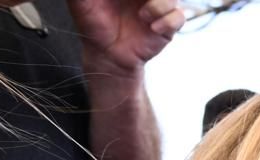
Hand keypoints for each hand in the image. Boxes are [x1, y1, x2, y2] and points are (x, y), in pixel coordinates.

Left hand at [69, 0, 184, 74]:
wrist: (107, 55)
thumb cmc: (93, 25)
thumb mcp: (81, 2)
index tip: (125, 0)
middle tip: (140, 2)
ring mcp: (157, 7)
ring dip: (159, 6)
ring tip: (143, 17)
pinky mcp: (167, 25)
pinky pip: (178, 16)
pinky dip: (168, 22)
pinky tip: (153, 29)